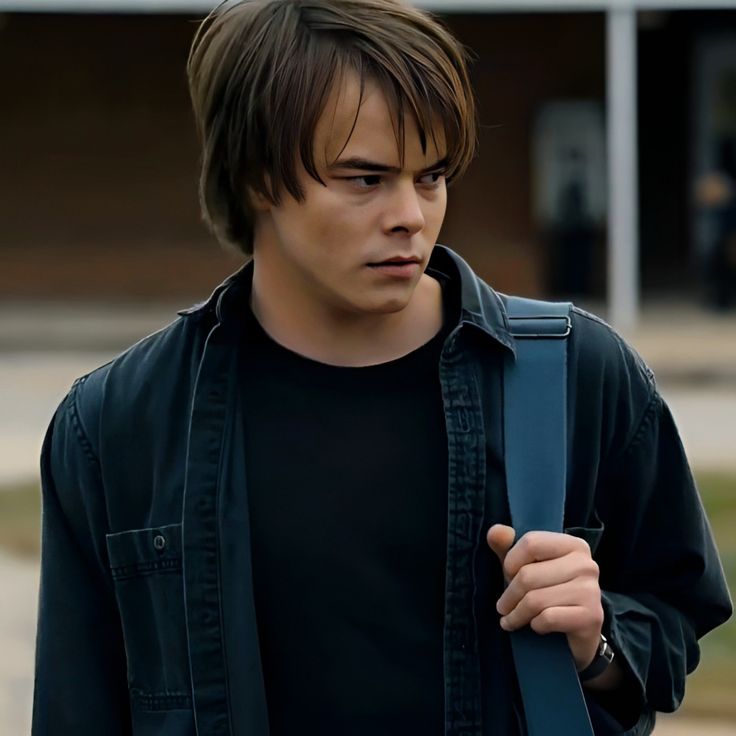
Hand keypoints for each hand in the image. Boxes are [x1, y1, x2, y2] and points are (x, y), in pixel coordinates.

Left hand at [487, 524, 602, 670]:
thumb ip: (507, 547)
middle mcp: (586, 564)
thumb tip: (495, 531)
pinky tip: (535, 626)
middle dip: (509, 595)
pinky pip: (548, 618)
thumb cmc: (548, 593)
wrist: (579, 632)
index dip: (511, 561)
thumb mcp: (526, 566)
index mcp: (573, 545)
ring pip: (536, 600)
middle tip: (503, 606)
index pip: (531, 543)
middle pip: (528, 574)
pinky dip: (535, 625)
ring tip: (510, 620)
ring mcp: (591, 591)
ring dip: (517, 614)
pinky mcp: (591, 617)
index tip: (507, 576)